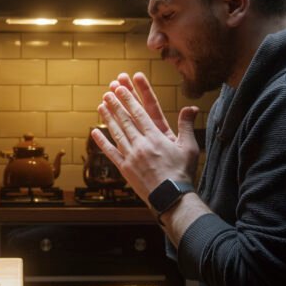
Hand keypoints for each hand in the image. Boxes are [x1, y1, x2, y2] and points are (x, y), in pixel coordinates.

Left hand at [92, 72, 199, 202]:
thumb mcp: (189, 148)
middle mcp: (141, 144)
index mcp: (156, 137)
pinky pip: (110, 152)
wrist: (171, 198)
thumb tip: (191, 107)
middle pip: (126, 119)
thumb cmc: (182, 173)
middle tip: (108, 91)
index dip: (129, 99)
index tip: (121, 88)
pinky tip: (94, 132)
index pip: (140, 113)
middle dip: (116, 103)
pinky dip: (101, 142)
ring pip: (116, 132)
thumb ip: (187, 126)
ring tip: (101, 104)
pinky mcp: (124, 169)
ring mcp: (131, 156)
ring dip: (108, 117)